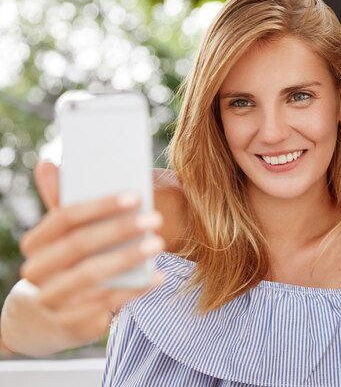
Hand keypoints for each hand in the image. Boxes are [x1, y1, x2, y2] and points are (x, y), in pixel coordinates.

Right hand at [1, 161, 164, 354]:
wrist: (47, 317)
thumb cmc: (67, 264)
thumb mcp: (64, 236)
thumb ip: (63, 203)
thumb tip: (49, 163)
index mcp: (35, 243)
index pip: (65, 217)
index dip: (101, 205)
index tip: (135, 195)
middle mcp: (37, 271)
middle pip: (80, 245)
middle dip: (120, 230)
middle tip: (155, 219)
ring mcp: (51, 299)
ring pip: (92, 275)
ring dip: (129, 258)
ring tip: (159, 243)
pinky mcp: (71, 322)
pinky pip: (106, 303)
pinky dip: (134, 289)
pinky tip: (157, 276)